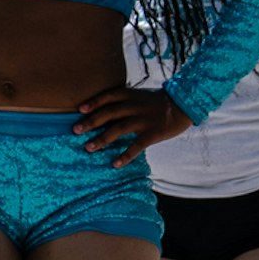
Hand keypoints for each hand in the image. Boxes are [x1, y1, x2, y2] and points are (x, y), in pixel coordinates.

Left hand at [73, 85, 188, 164]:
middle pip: (109, 113)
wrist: (183, 105)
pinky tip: (115, 164)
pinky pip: (137, 146)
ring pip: (119, 129)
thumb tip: (101, 111)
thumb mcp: (139, 96)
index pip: (109, 96)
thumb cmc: (156, 102)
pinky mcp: (153, 133)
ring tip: (89, 148)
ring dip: (103, 139)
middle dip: (91, 122)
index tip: (80, 109)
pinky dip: (125, 155)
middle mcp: (135, 106)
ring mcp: (144, 120)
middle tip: (75, 130)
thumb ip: (123, 101)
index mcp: (131, 96)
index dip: (94, 102)